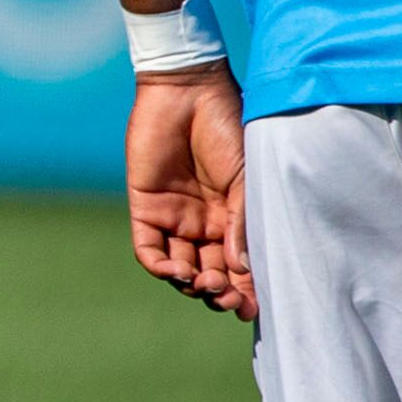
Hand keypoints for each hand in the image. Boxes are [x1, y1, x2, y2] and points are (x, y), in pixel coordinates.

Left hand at [127, 64, 253, 321]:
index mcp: (235, 217)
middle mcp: (206, 224)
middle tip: (230, 301)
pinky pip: (148, 248)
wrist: (191, 93)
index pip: (240, 265)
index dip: (247, 290)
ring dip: (192, 283)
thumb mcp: (246, 179)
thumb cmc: (229, 130)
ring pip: (181, 267)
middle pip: (211, 273)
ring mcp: (175, 218)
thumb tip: (242, 269)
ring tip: (207, 285)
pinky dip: (160, 266)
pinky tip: (176, 272)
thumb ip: (242, 222)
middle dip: (221, 293)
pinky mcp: (145, 208)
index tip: (256, 308)